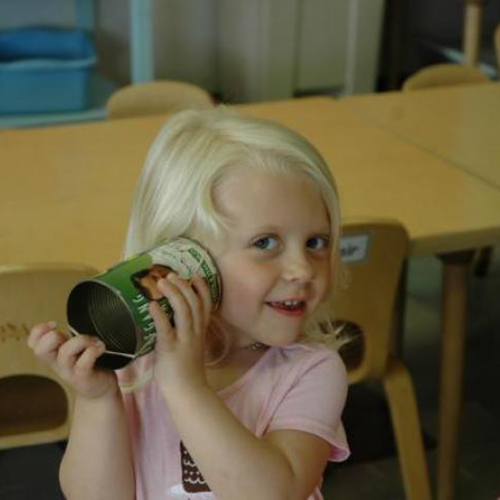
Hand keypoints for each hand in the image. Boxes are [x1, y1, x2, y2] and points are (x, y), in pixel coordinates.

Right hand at [28, 322, 117, 399]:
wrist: (100, 390)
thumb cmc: (91, 365)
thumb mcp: (77, 349)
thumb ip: (74, 337)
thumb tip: (81, 316)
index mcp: (54, 354)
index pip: (33, 343)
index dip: (39, 330)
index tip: (55, 324)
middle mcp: (58, 363)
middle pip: (41, 349)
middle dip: (55, 336)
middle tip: (71, 336)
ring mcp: (70, 372)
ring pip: (65, 352)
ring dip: (82, 340)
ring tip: (96, 342)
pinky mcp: (83, 378)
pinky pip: (84, 362)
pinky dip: (93, 351)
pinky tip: (101, 348)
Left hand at [149, 274, 212, 394]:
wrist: (187, 391)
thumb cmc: (185, 369)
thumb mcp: (191, 345)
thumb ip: (184, 330)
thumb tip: (168, 315)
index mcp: (200, 330)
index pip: (206, 304)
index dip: (202, 288)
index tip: (195, 276)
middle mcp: (195, 332)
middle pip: (194, 302)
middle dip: (183, 286)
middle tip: (171, 275)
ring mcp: (184, 340)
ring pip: (184, 311)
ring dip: (173, 294)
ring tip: (162, 282)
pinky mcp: (171, 349)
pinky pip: (166, 329)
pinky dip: (159, 315)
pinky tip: (151, 306)